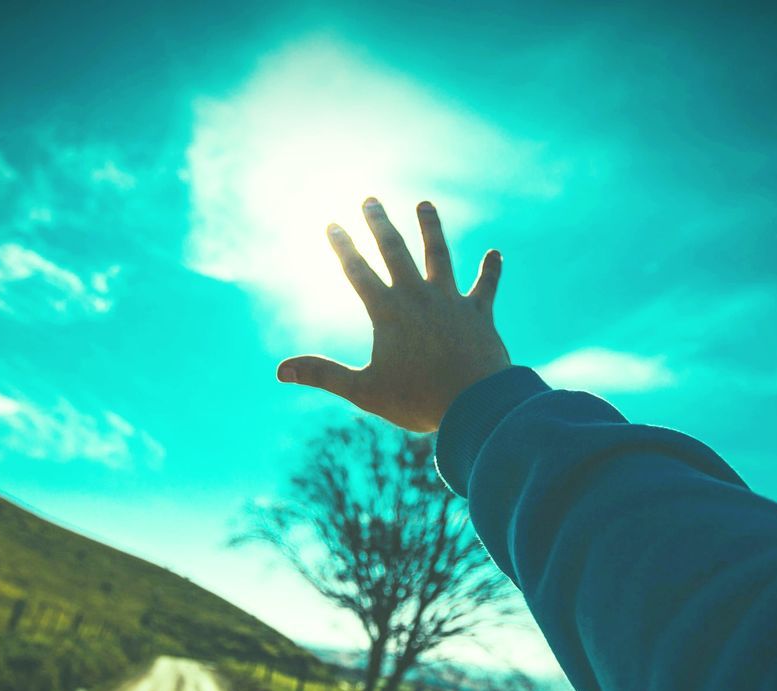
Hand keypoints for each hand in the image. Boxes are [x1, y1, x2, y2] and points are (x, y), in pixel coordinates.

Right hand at [277, 197, 510, 432]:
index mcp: (388, 312)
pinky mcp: (479, 313)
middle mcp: (418, 297)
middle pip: (396, 251)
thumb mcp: (364, 390)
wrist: (475, 404)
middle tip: (371, 200)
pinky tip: (496, 254)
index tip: (332, 223)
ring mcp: (451, 302)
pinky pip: (486, 286)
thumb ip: (323, 375)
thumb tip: (280, 370)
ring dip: (431, 228)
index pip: (358, 272)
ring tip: (425, 204)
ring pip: (439, 255)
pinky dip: (491, 270)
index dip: (343, 247)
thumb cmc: (417, 400)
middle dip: (380, 224)